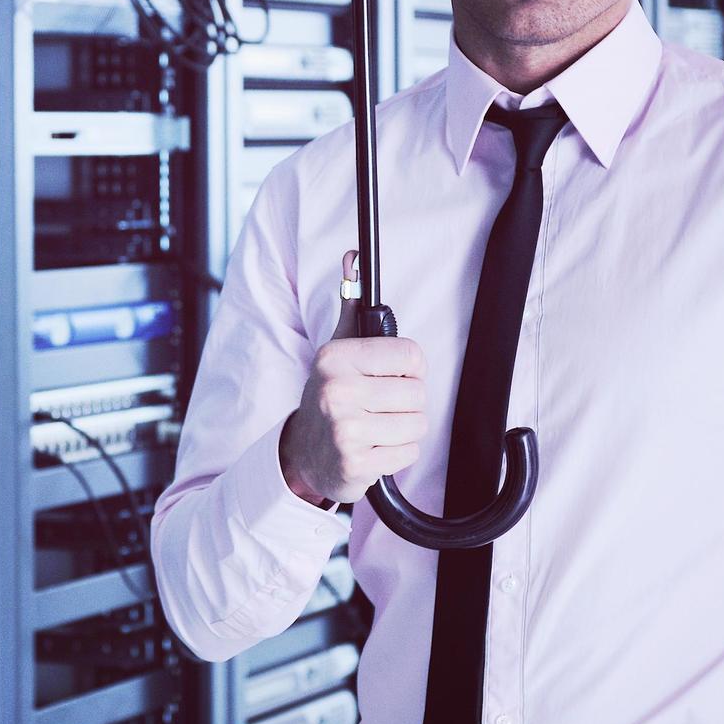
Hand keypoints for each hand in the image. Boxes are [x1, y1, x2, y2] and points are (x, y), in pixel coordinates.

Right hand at [278, 250, 427, 505]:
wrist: (305, 452)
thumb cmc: (330, 394)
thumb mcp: (336, 348)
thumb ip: (350, 306)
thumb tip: (351, 258)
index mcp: (336, 358)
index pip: (411, 355)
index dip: (411, 367)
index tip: (392, 374)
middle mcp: (337, 391)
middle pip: (418, 392)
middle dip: (406, 401)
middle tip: (380, 404)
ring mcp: (345, 430)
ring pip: (417, 424)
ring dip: (403, 429)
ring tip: (377, 426)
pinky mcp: (356, 465)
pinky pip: (407, 453)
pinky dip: (397, 454)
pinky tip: (374, 447)